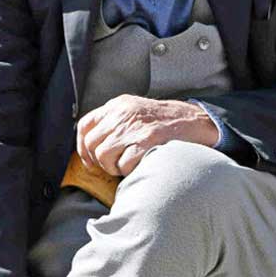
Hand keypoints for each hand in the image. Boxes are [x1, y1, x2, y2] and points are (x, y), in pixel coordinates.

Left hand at [76, 95, 219, 177]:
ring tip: (127, 165)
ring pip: (104, 156)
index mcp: (117, 105)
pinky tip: (139, 165)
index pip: (85, 125)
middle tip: (114, 165)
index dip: (83, 146)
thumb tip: (92, 144)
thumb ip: (114, 120)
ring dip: (114, 167)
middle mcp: (122, 114)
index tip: (90, 160)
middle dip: (100, 160)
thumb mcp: (134, 109)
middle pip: (93, 144)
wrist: (192, 121)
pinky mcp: (145, 142)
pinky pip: (123, 164)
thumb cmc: (162, 120)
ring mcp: (133, 128)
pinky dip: (128, 170)